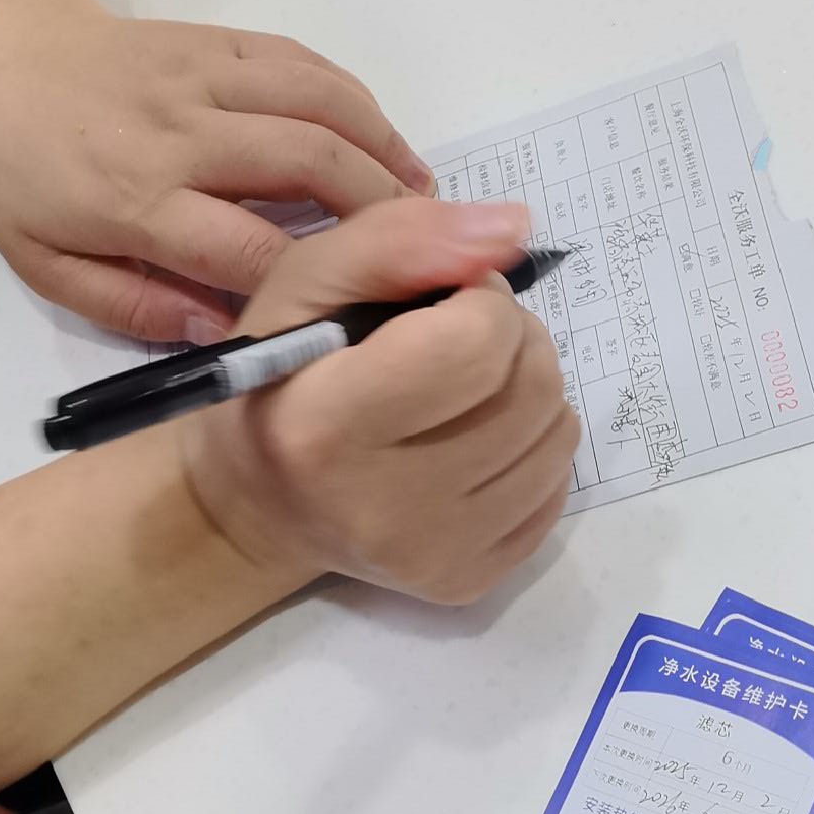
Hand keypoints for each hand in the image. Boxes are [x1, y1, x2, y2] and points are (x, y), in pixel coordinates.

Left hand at [0, 2, 433, 340]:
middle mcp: (180, 132)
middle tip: (426, 255)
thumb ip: (132, 307)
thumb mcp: (45, 265)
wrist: (0, 51)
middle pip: (308, 165)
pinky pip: (308, 64)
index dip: (315, 284)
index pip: (247, 248)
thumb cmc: (20, 172)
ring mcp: (206, 75)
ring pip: (322, 105)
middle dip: (380, 214)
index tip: (364, 313)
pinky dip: (360, 103)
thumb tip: (221, 332)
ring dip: (386, 153)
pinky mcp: (222, 39)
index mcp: (133, 198)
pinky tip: (385, 145)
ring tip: (424, 203)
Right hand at [178, 198, 579, 602]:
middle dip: (511, 338)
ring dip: (527, 389)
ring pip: (558, 435)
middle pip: (532, 386)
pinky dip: (528, 447)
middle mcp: (381, 509)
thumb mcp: (304, 282)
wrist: (255, 505)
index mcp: (326, 427)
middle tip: (455, 340)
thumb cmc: (277, 376)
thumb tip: (513, 230)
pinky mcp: (467, 583)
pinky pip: (557, 488)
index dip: (479, 298)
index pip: (478, 343)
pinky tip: (470, 440)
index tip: (443, 300)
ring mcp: (431, 556)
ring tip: (463, 389)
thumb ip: (400, 237)